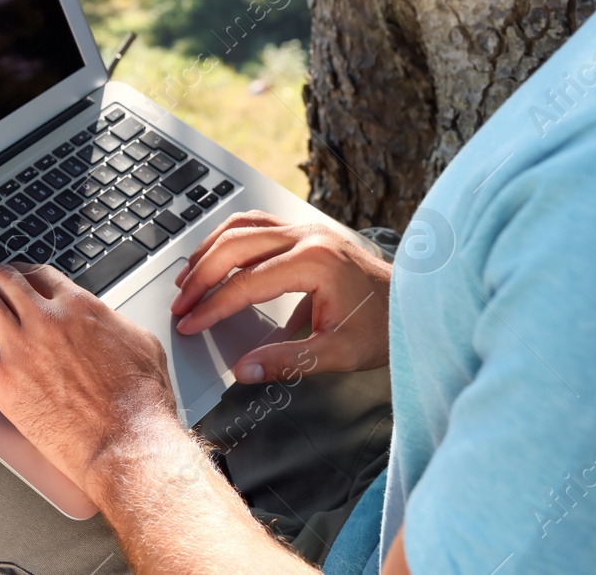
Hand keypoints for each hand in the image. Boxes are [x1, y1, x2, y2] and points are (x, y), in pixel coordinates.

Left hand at [0, 263, 183, 502]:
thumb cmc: (140, 402)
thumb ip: (112, 324)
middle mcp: (46, 319)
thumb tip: (104, 321)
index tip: (9, 275)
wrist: (128, 442)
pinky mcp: (4, 382)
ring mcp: (22, 349)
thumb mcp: (141, 344)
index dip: (18, 271)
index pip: (38, 274)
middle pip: (3, 280)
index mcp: (79, 307)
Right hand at [169, 211, 390, 382]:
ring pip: (240, 226)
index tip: (189, 324)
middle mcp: (307, 236)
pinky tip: (214, 258)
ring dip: (208, 251)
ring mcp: (305, 227)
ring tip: (187, 279)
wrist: (415, 304)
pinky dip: (226, 239)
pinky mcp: (304, 229)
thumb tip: (242, 371)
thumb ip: (286, 361)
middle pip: (234, 245)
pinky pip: (254, 223)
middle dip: (200, 276)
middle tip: (179, 304)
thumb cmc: (382, 328)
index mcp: (315, 262)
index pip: (247, 283)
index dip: (213, 306)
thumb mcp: (337, 353)